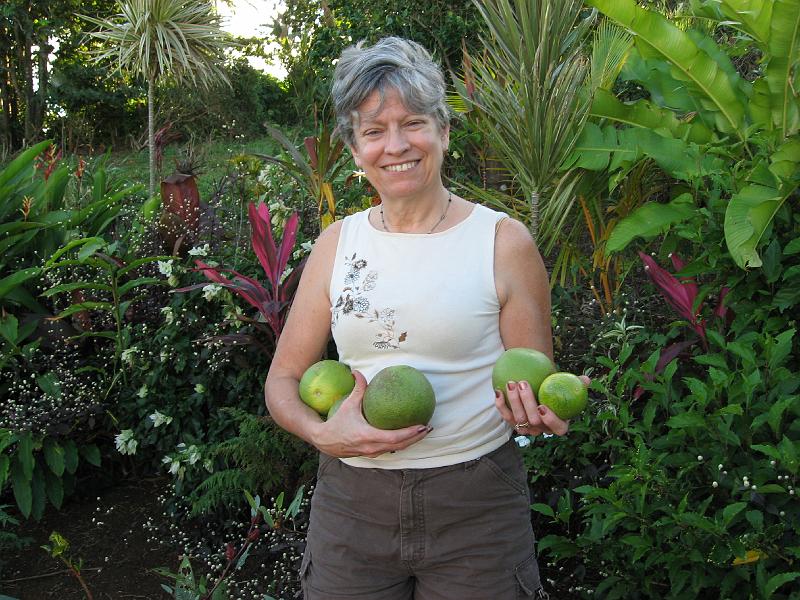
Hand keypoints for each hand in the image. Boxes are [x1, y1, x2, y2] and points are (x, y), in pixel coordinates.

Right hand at [312, 371, 431, 457]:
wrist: (324, 440)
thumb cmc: (337, 423)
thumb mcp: (348, 405)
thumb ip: (357, 389)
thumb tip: (358, 372)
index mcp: (368, 436)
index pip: (395, 437)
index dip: (410, 433)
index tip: (423, 425)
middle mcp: (373, 447)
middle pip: (401, 445)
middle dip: (416, 437)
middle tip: (428, 427)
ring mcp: (373, 452)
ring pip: (396, 449)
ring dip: (411, 442)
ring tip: (422, 431)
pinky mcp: (372, 454)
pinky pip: (390, 449)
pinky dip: (401, 443)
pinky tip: (407, 435)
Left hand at [494, 375, 590, 436]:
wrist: (539, 388)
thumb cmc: (556, 387)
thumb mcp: (567, 385)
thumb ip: (577, 383)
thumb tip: (586, 380)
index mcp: (560, 424)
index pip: (559, 428)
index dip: (551, 420)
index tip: (542, 406)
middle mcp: (542, 429)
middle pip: (534, 421)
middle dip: (527, 402)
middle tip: (523, 383)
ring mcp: (527, 428)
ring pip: (519, 420)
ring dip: (513, 401)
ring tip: (511, 383)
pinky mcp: (513, 423)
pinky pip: (506, 417)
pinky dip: (501, 405)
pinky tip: (498, 390)